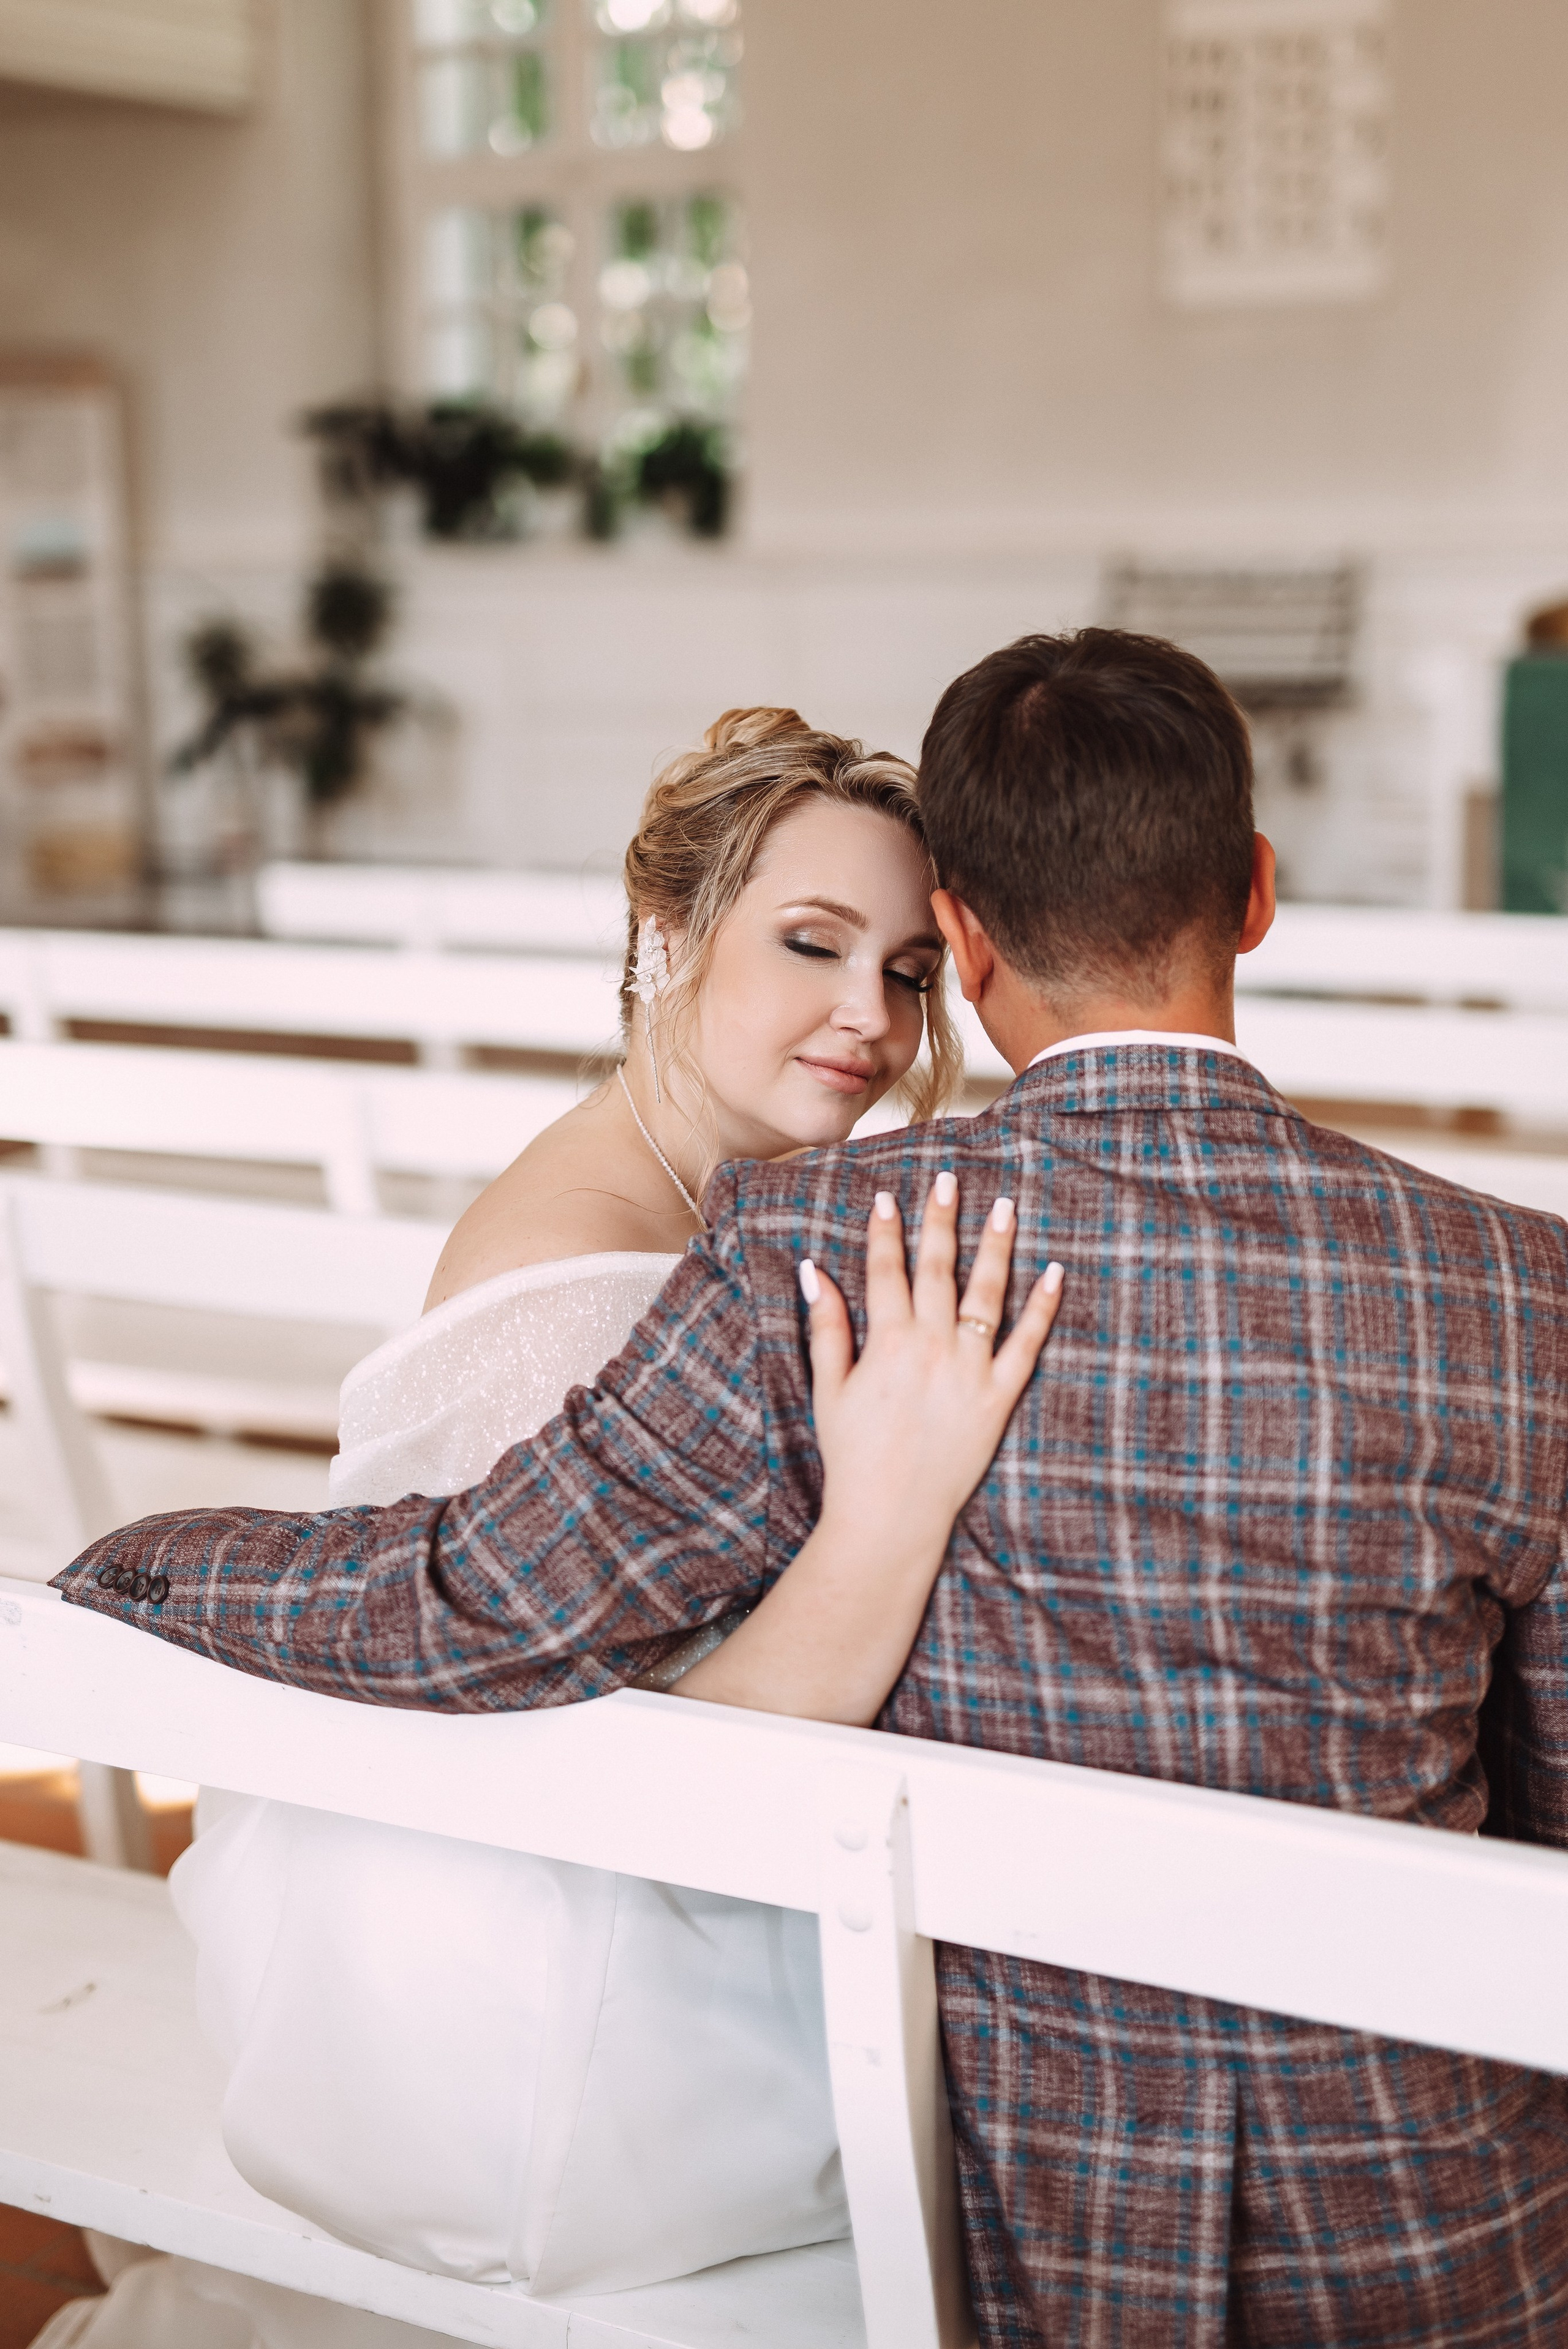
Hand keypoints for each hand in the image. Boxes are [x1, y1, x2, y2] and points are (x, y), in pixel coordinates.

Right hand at [800, 1177, 1063, 1557]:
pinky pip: (1028, 1343)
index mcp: (887, 1342)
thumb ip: (826, 1327)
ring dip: (996, 1246)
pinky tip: (1056, 1273)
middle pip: (937, 1269)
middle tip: (948, 1178)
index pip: (886, 1270)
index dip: (886, 1231)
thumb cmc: (854, 1455)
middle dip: (941, 1220)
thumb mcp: (830, 1389)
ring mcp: (970, 1370)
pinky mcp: (1000, 1396)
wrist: (890, 1516)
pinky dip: (1044, 1307)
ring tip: (1005, 1206)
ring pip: (986, 1293)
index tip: (888, 1197)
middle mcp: (932, 1347)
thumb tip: (813, 1271)